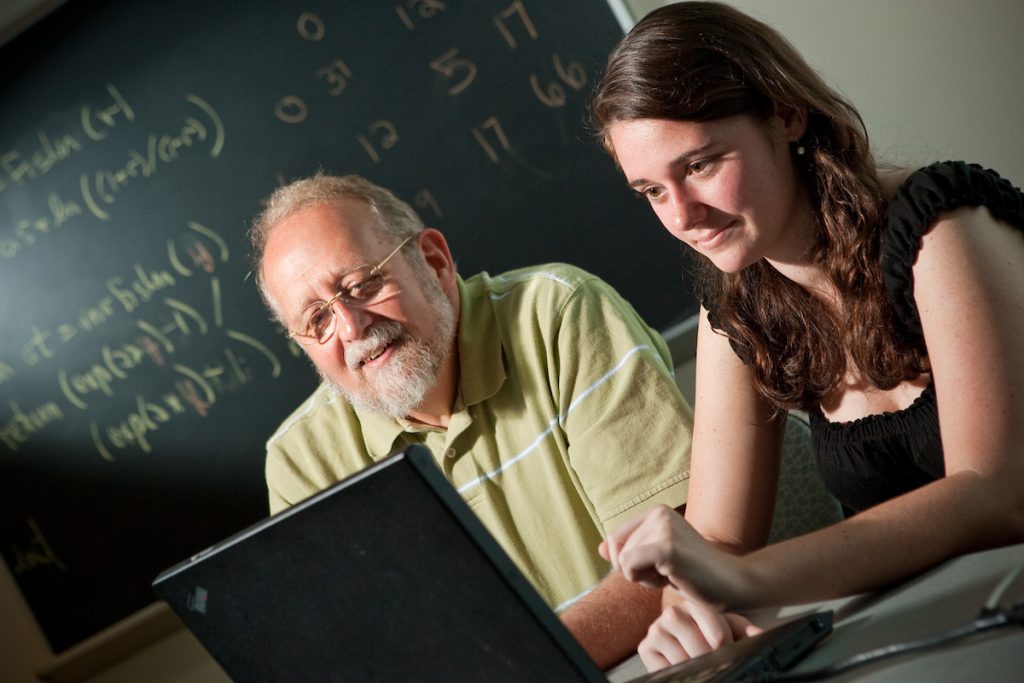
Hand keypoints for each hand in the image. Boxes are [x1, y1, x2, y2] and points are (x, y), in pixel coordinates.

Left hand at [599, 505, 751, 608]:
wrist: (733, 585)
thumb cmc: (696, 576)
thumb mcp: (658, 560)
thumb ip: (630, 551)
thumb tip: (600, 549)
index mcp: (658, 512)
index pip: (615, 539)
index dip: (630, 561)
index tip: (661, 565)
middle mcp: (659, 513)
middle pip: (616, 550)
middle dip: (638, 571)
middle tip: (671, 572)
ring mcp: (663, 528)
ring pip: (622, 561)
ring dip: (644, 578)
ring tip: (675, 574)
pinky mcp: (665, 547)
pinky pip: (629, 568)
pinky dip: (645, 581)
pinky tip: (672, 579)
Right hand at [638, 599, 762, 671]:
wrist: (692, 648)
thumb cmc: (714, 637)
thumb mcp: (732, 630)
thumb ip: (746, 631)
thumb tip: (760, 634)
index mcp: (694, 605)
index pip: (706, 615)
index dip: (720, 636)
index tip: (725, 647)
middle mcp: (672, 614)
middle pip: (693, 639)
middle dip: (710, 656)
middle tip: (717, 662)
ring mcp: (657, 630)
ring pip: (680, 655)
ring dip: (695, 666)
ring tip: (702, 666)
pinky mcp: (646, 648)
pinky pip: (662, 665)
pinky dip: (676, 671)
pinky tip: (685, 668)